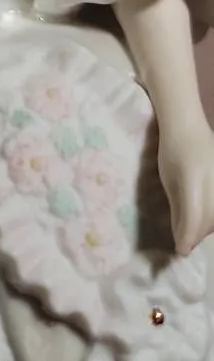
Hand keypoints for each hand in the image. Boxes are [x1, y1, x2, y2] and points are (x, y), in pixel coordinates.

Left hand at [158, 122, 213, 254]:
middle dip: (196, 234)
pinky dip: (213, 216)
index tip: (181, 251)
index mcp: (192, 180)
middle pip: (209, 221)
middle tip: (184, 239)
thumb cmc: (172, 151)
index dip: (187, 238)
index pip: (194, 217)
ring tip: (193, 226)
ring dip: (206, 227)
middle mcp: (213, 182)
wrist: (188, 126)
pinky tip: (205, 215)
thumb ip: (178, 209)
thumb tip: (182, 238)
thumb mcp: (169, 181)